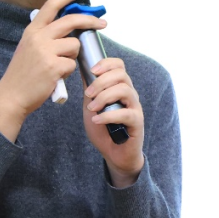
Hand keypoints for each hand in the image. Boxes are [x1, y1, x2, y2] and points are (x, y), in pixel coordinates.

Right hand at [0, 0, 105, 141]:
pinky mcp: (53, 67)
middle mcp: (38, 37)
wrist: (12, 95)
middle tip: (102, 24)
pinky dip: (68, 71)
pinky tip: (55, 77)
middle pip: (71, 21)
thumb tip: (71, 28)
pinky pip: (72, 64)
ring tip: (58, 66)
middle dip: (90, 20)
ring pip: (75, 45)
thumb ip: (46, 36)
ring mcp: (45, 51)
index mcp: (32, 30)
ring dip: (72, 56)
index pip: (51, 6)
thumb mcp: (29, 47)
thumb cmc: (24, 73)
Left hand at [83, 57, 144, 187]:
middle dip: (101, 82)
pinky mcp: (137, 122)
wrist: (113, 153)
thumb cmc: (103, 129)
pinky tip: (97, 120)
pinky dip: (108, 116)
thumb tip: (81, 69)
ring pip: (124, 90)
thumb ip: (89, 89)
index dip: (106, 64)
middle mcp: (130, 94)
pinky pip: (125, 113)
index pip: (119, 66)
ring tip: (92, 108)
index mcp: (119, 87)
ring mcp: (135, 107)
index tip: (92, 71)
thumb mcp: (91, 106)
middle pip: (121, 75)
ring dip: (104, 97)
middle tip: (88, 94)